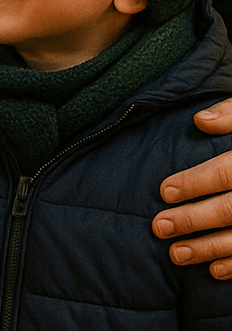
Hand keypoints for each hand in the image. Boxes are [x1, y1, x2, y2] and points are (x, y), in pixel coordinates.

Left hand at [152, 98, 231, 278]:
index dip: (195, 183)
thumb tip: (200, 121)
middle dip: (194, 220)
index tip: (164, 191)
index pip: (224, 173)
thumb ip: (230, 114)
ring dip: (210, 249)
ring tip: (177, 254)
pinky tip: (215, 270)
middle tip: (159, 227)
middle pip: (231, 210)